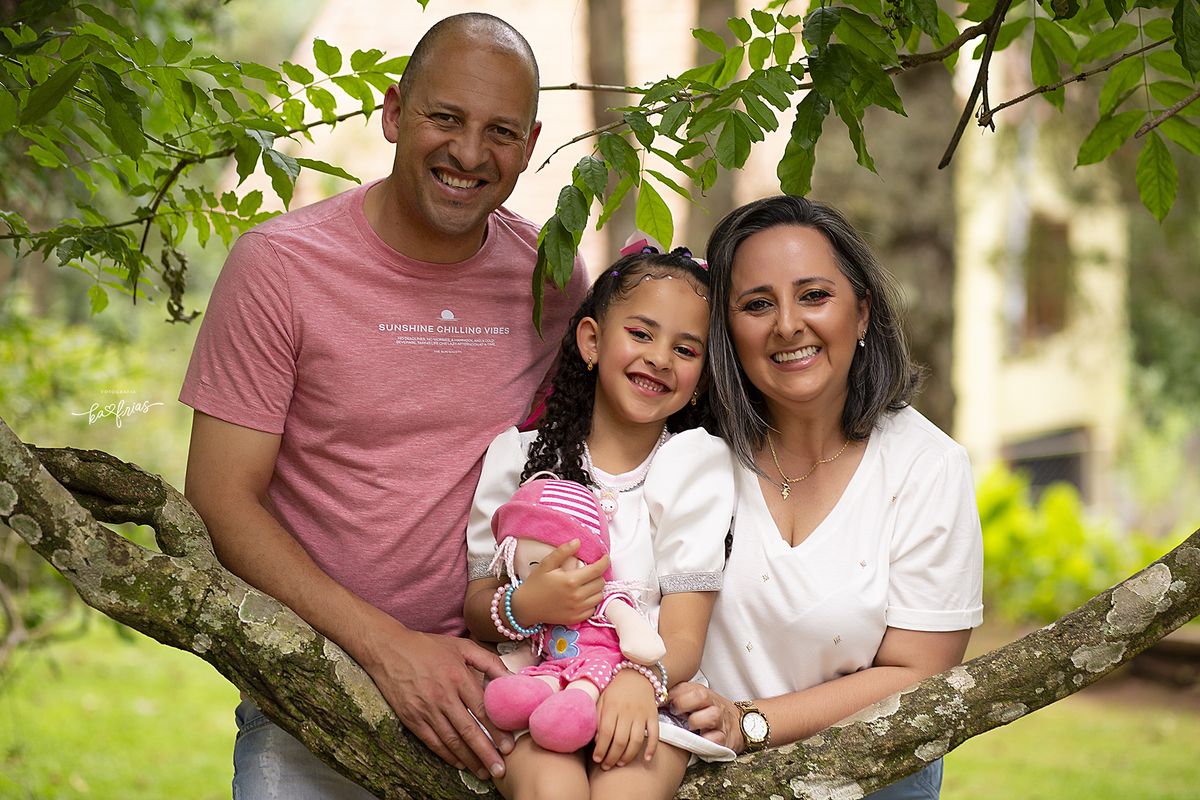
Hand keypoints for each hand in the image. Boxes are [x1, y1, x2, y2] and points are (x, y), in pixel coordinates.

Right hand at [363, 622, 512, 779]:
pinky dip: (446, 754)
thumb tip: (510, 678)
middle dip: (486, 752)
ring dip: (468, 759)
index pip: (482, 709)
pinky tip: (459, 763)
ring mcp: (425, 709)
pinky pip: (432, 741)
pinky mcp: (411, 718)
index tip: (509, 747)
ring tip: (483, 771)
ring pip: (451, 740)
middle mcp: (443, 695)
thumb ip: (489, 661)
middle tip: (499, 770)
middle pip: (469, 730)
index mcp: (458, 677)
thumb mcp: (462, 646)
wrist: (388, 649)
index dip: (497, 730)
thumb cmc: (428, 646)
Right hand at [511, 539, 607, 626]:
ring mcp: (577, 609)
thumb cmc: (536, 584)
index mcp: (571, 581)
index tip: (605, 558)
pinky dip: (591, 601)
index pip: (597, 570)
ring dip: (595, 588)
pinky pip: (593, 608)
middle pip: (600, 582)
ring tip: (586, 584)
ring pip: (599, 596)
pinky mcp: (576, 619)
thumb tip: (578, 542)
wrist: (526, 607)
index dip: (604, 562)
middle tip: (588, 572)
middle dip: (597, 575)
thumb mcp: (546, 564)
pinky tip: (582, 596)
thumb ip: (562, 551)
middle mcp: (577, 596)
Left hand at [593, 668, 658, 768]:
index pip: (605, 733)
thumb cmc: (615, 689)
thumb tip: (595, 740)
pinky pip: (655, 734)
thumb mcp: (602, 698)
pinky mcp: (653, 715)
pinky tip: (646, 759)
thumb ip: (597, 717)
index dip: (600, 749)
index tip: (596, 759)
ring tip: (619, 764)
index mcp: (611, 706)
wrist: (637, 674)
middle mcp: (627, 711)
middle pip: (620, 740)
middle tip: (606, 766)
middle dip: (612, 757)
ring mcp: (641, 714)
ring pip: (636, 741)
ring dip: (627, 756)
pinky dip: (652, 748)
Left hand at [667, 681, 744, 753]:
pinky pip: (715, 739)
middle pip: (701, 695)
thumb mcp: (694, 698)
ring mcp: (720, 721)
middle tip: (674, 711)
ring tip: (688, 727)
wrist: (737, 724)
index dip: (671, 694)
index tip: (660, 702)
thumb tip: (654, 699)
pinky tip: (698, 739)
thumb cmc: (708, 712)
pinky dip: (705, 740)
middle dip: (683, 703)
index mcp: (702, 693)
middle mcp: (713, 704)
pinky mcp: (724, 738)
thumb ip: (677, 695)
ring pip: (711, 716)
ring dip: (695, 722)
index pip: (686, 687)